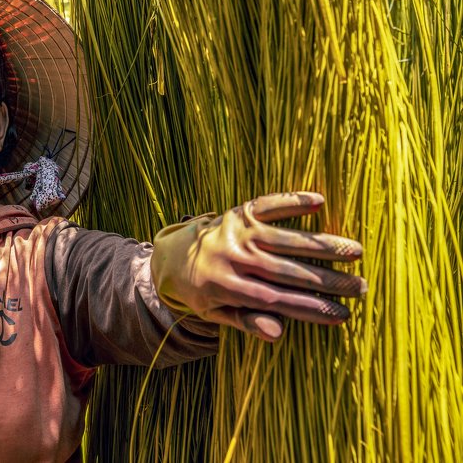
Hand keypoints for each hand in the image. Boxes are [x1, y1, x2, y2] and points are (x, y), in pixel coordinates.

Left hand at [150, 191, 365, 341]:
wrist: (172, 255)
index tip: (341, 314)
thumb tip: (277, 333)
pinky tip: (319, 202)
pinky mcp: (239, 212)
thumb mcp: (215, 314)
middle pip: (287, 271)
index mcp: (226, 287)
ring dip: (322, 244)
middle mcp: (233, 257)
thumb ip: (244, 322)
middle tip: (361, 287)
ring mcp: (236, 232)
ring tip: (355, 252)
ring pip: (285, 239)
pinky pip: (268, 205)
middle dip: (327, 280)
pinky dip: (291, 202)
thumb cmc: (201, 291)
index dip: (310, 307)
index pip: (276, 299)